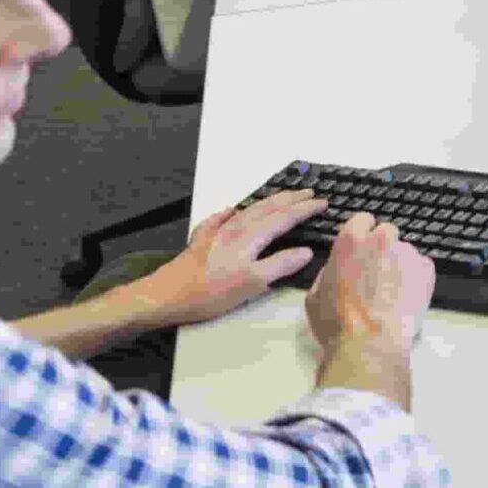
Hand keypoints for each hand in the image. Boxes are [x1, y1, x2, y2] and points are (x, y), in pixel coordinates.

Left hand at [119, 188, 326, 328]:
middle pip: (267, 208)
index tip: (323, 203)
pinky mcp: (199, 243)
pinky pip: (217, 221)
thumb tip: (306, 251)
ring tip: (281, 196)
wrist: (164, 296)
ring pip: (247, 211)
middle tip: (308, 191)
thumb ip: (280, 265)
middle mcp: (233, 230)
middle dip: (290, 199)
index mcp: (249, 238)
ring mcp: (215, 234)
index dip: (305, 210)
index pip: (283, 218)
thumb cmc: (209, 293)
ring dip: (268, 202)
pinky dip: (228, 213)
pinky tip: (229, 211)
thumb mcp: (251, 283)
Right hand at [304, 213, 435, 354]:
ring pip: (405, 250)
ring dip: (399, 263)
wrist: (370, 343)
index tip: (364, 245)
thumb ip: (327, 272)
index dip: (363, 233)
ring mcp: (407, 254)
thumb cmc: (338, 323)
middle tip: (377, 271)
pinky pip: (422, 266)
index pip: (362, 220)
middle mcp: (381, 240)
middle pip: (386, 231)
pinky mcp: (426, 271)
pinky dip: (416, 277)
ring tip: (391, 290)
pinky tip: (405, 295)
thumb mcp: (315, 295)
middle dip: (383, 246)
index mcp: (350, 241)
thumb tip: (336, 267)